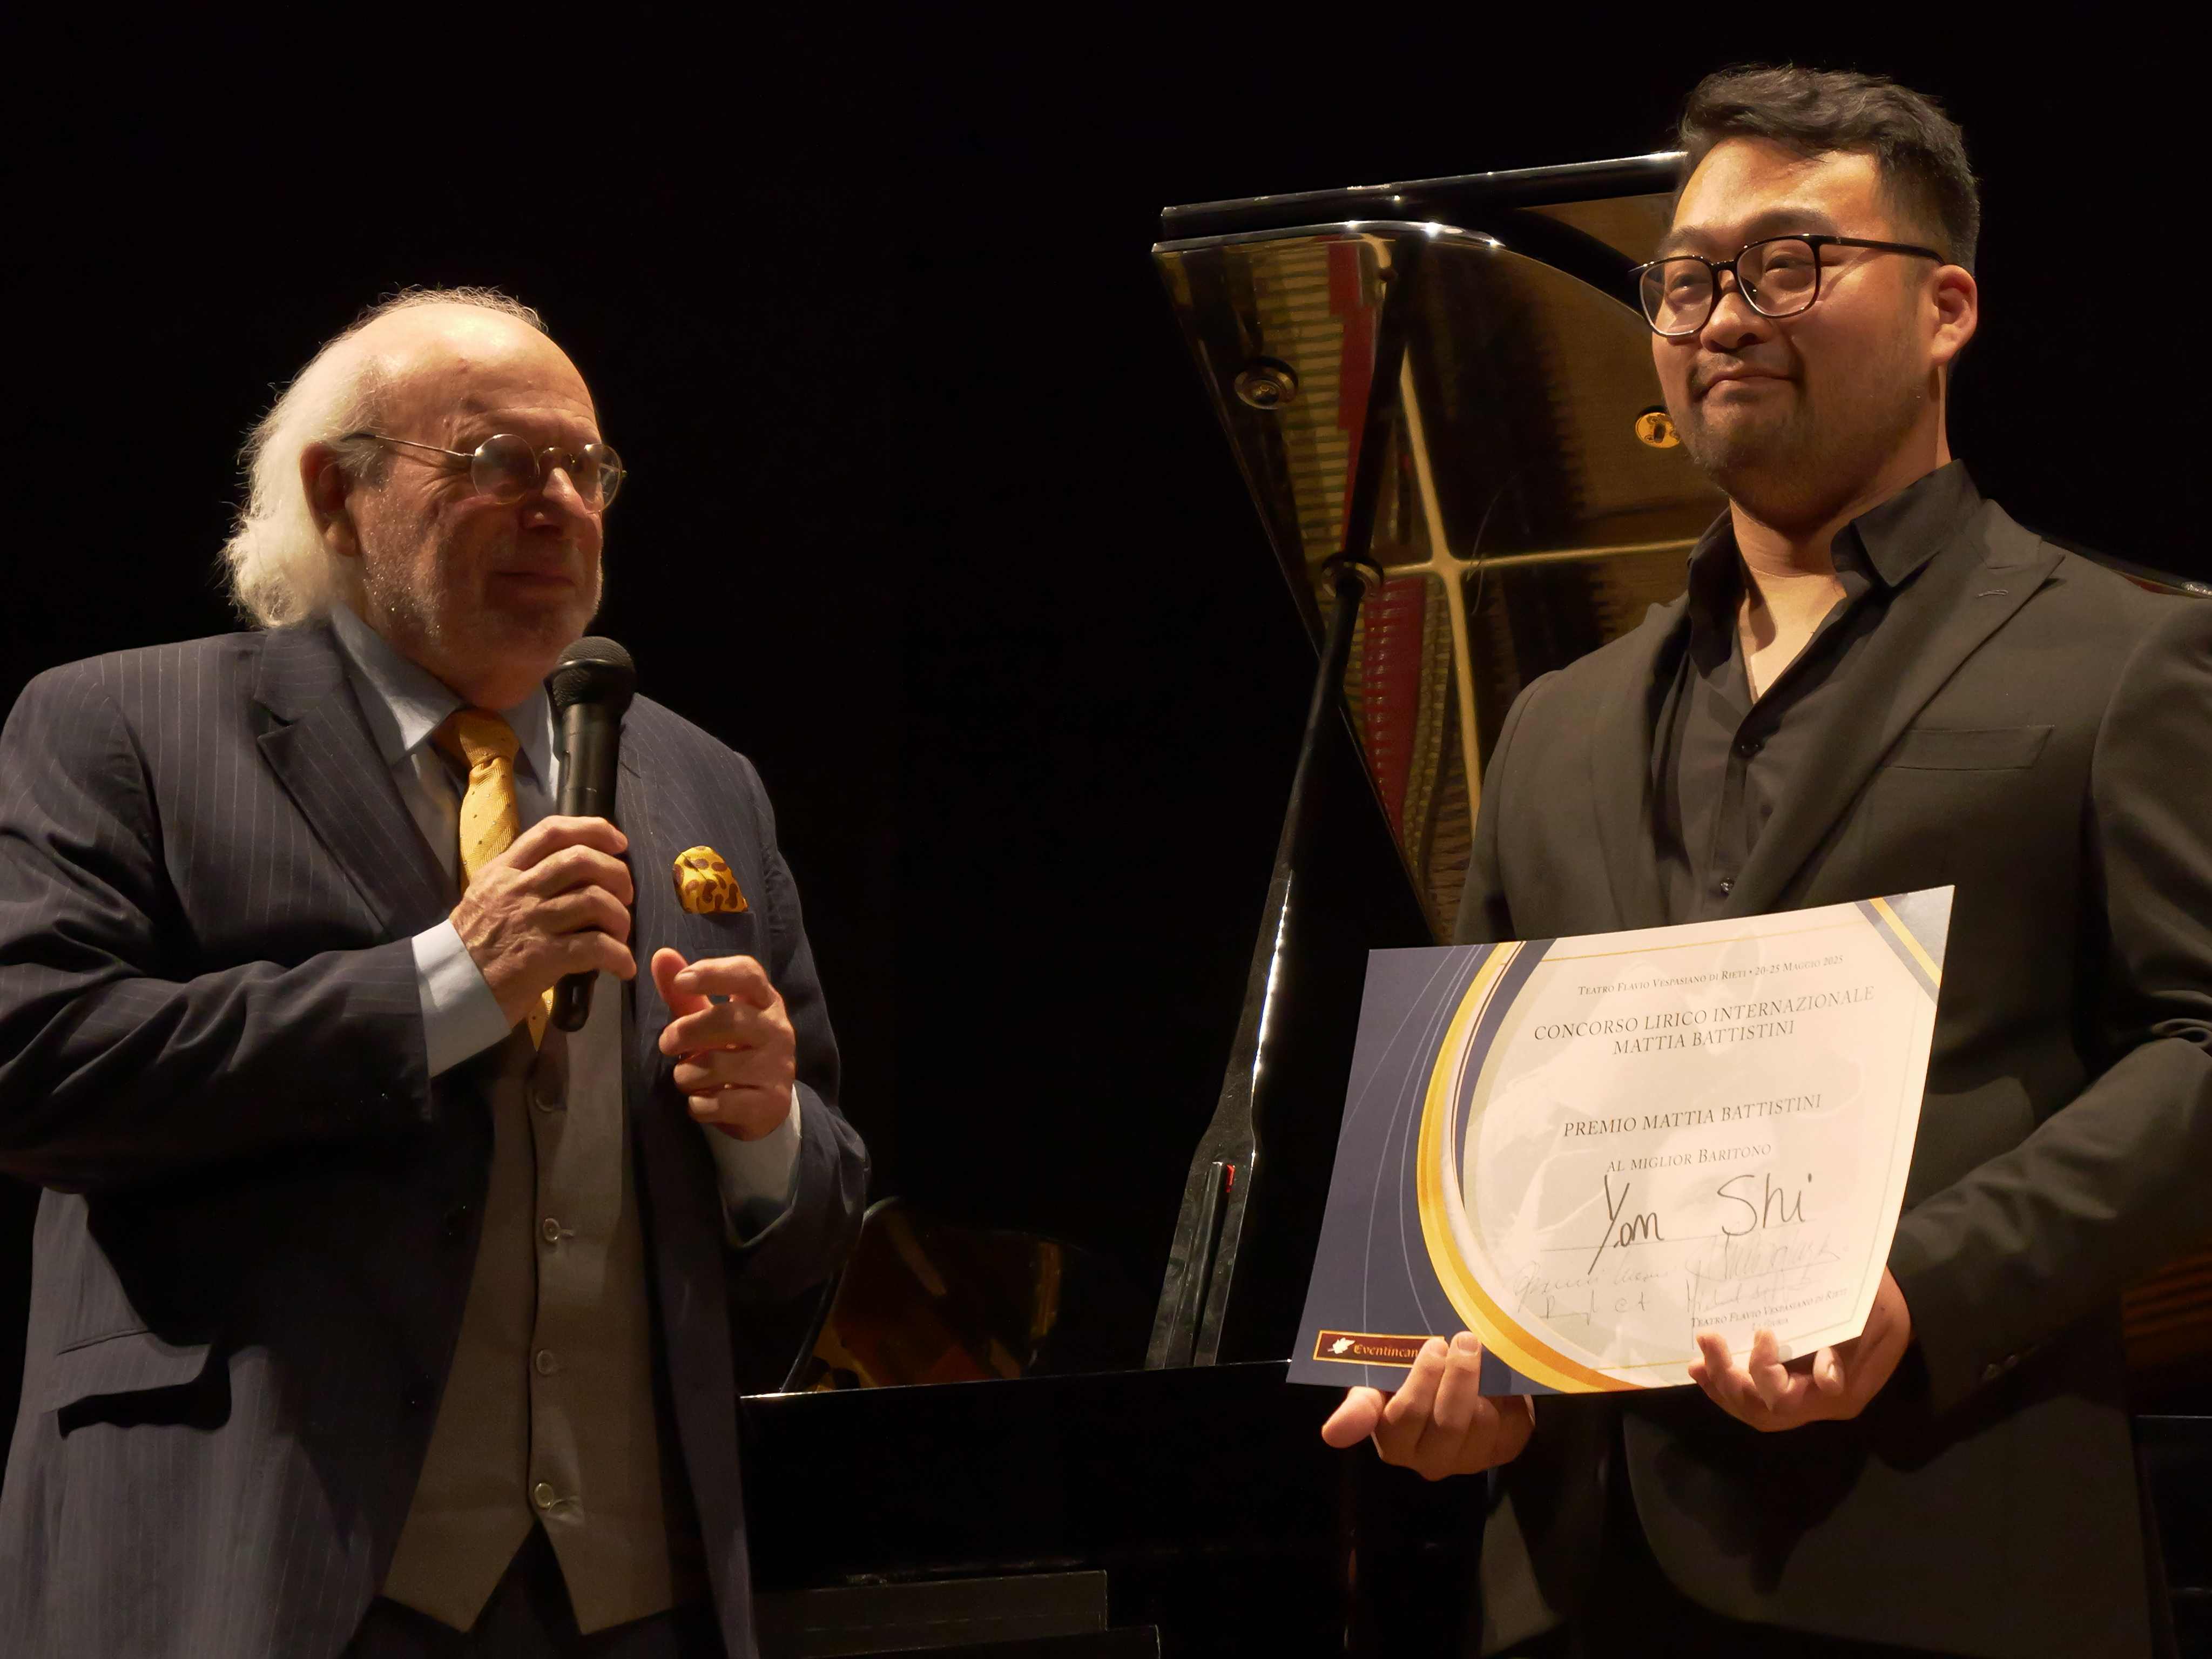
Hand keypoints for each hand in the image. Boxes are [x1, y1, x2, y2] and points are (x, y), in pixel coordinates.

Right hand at [451, 816, 635, 1026]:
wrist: (445, 989)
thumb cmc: (470, 946)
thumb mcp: (487, 897)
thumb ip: (521, 879)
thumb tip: (570, 872)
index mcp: (504, 870)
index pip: (552, 832)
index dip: (593, 829)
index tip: (618, 842)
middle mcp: (518, 889)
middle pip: (582, 860)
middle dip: (617, 874)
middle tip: (625, 896)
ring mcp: (530, 921)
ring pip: (595, 899)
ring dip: (620, 917)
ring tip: (620, 935)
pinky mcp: (541, 957)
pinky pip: (595, 947)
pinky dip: (619, 956)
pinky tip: (623, 967)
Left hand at [651, 948, 796, 1139]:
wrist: (766, 1102)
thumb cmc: (733, 1049)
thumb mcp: (711, 1018)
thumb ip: (686, 992)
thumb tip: (660, 955)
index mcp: (764, 1001)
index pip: (747, 975)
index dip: (713, 973)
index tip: (680, 981)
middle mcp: (777, 1029)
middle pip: (729, 1020)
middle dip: (687, 1032)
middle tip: (666, 1044)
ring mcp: (778, 1067)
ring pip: (718, 1066)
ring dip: (687, 1075)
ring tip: (687, 1078)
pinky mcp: (772, 1102)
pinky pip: (720, 1103)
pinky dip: (698, 1105)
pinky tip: (702, 1101)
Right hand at [1318, 1332, 1534, 1480]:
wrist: (1455, 1390)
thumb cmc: (1408, 1384)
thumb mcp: (1378, 1387)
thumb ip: (1360, 1406)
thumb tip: (1331, 1436)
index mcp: (1395, 1443)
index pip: (1404, 1418)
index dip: (1421, 1383)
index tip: (1433, 1345)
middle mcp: (1431, 1461)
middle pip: (1448, 1423)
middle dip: (1458, 1377)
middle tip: (1462, 1339)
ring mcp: (1469, 1460)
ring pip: (1482, 1424)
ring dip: (1484, 1383)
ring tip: (1478, 1350)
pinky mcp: (1503, 1452)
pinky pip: (1512, 1426)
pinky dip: (1509, 1397)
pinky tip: (1497, 1378)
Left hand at [1687, 1268, 1911, 1430]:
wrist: (1902, 1312)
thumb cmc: (1884, 1308)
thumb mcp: (1874, 1317)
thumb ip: (1848, 1344)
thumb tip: (1826, 1376)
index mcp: (1841, 1394)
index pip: (1788, 1398)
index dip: (1765, 1371)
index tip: (1763, 1332)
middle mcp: (1819, 1406)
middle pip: (1763, 1411)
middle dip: (1728, 1380)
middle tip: (1709, 1340)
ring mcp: (1806, 1401)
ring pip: (1755, 1411)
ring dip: (1721, 1387)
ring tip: (1698, 1361)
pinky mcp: (1794, 1387)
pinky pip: (1755, 1400)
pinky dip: (1726, 1387)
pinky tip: (1704, 1369)